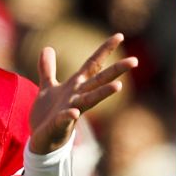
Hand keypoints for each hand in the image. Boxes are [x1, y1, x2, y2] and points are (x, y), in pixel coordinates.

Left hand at [28, 33, 136, 153]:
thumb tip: (47, 48)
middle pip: (99, 81)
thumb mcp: (47, 87)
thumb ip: (47, 69)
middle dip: (116, 71)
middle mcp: (77, 96)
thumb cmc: (48, 114)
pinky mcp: (59, 124)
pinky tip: (74, 112)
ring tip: (117, 86)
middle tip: (134, 60)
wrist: (41, 140)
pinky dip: (70, 115)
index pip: (92, 64)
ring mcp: (71, 110)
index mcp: (75, 86)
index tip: (119, 35)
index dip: (105, 50)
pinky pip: (65, 119)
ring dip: (103, 93)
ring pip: (89, 100)